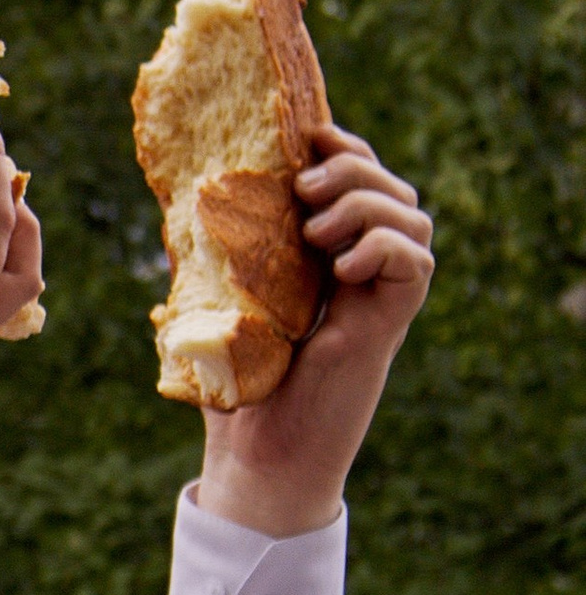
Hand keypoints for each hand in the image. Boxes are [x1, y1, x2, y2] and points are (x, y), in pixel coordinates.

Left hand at [196, 125, 433, 537]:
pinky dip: (384, 249)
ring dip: (367, 205)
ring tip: (315, 232)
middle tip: (305, 189)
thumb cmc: (234, 388)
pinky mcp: (388, 326)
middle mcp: (361, 272)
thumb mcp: (217, 304)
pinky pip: (417, 265)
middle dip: (356, 168)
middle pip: (393, 189)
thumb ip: (215, 256)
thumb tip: (176, 197)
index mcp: (327, 257)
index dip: (345, 147)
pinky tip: (340, 268)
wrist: (257, 457)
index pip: (359, 179)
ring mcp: (379, 299)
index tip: (307, 137)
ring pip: (413, 218)